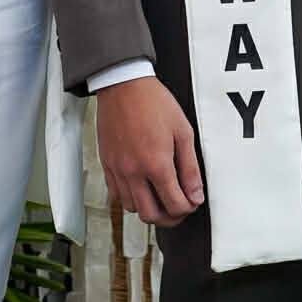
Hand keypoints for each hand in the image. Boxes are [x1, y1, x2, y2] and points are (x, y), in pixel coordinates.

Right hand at [96, 75, 203, 226]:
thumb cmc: (152, 101)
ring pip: (132, 209)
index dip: (187, 208)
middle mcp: (134, 171)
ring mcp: (117, 169)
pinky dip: (130, 197)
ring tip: (159, 195)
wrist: (123, 83)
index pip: (174, 205)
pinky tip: (140, 186)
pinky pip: (116, 194)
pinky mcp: (106, 163)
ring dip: (148, 208)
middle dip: (169, 217)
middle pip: (151, 216)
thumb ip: (190, 167)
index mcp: (156, 163)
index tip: (191, 201)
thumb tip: (195, 195)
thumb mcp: (182, 130)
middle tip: (177, 207)